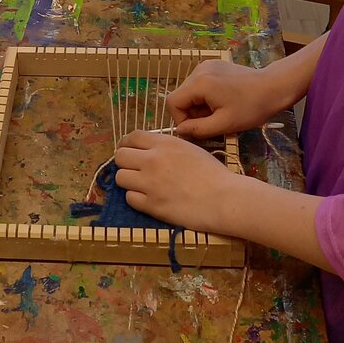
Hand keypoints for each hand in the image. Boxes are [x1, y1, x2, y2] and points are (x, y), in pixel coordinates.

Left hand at [114, 131, 240, 232]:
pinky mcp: (151, 205)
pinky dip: (136, 199)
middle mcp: (152, 160)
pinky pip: (130, 198)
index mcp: (164, 143)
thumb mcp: (189, 148)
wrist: (224, 198)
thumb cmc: (213, 173)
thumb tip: (150, 150)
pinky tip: (149, 199)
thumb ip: (167, 147)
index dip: (127, 144)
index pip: (131, 137)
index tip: (129, 150)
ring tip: (141, 185)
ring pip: (120, 178)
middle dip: (125, 162)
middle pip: (120, 156)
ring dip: (129, 181)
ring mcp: (150, 183)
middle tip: (134, 169)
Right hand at [167, 58, 285, 137]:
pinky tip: (222, 101)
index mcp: (199, 83)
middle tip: (212, 122)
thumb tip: (179, 131)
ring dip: (199, 106)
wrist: (273, 87)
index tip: (197, 129)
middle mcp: (198, 70)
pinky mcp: (214, 65)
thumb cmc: (251, 107)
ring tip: (219, 112)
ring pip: (190, 91)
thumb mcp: (224, 124)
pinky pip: (200, 84)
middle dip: (192, 113)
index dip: (180, 119)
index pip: (173, 102)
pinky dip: (205, 96)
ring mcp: (206, 65)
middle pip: (181, 96)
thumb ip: (198, 129)